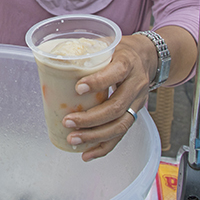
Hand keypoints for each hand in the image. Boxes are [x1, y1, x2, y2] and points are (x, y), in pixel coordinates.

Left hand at [62, 34, 156, 160]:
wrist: (148, 56)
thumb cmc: (120, 50)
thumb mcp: (107, 44)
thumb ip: (85, 51)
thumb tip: (51, 57)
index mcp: (127, 63)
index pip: (115, 73)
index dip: (98, 82)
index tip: (78, 88)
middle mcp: (135, 85)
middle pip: (116, 107)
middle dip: (91, 118)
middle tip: (68, 121)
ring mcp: (137, 102)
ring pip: (120, 125)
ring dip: (95, 136)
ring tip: (73, 139)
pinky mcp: (134, 114)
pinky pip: (121, 134)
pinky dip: (104, 147)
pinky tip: (87, 154)